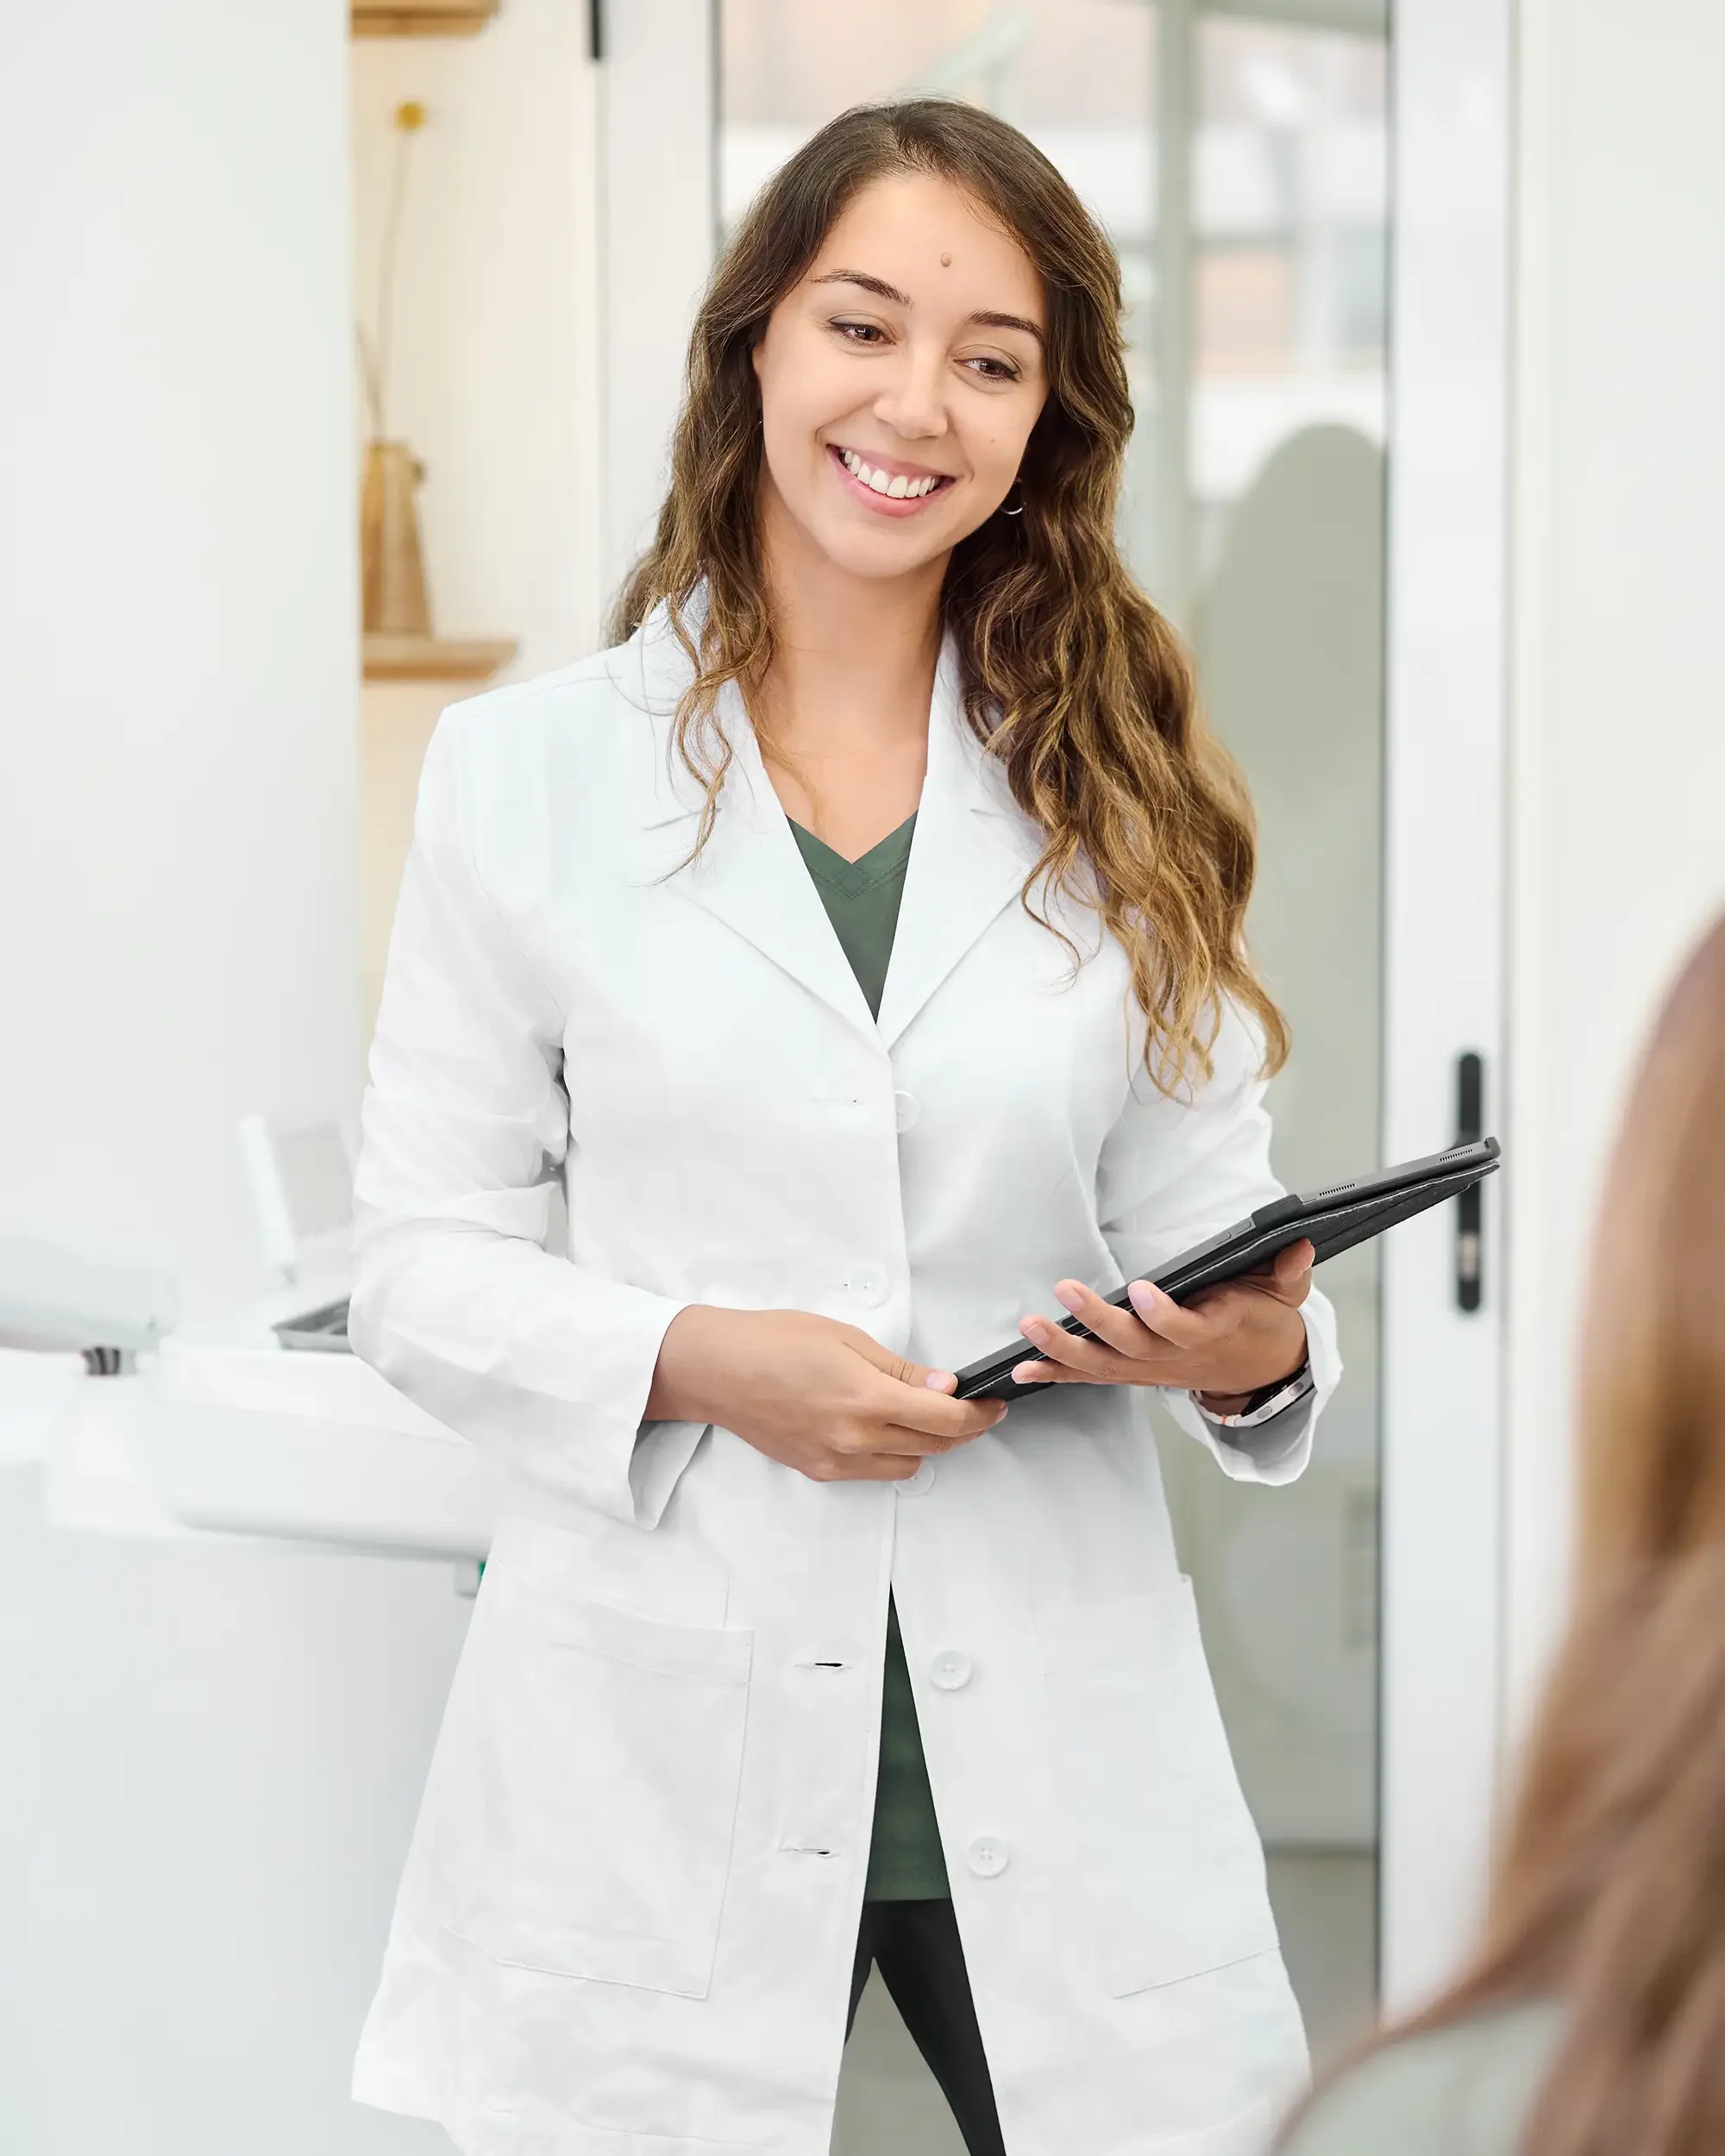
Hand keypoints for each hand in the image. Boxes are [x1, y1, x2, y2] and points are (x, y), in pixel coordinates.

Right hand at [646, 1305, 1006, 1482]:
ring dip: (928, 1445)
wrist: (718, 1370)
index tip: (993, 1403)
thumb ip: (900, 1369)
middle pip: (934, 1447)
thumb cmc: (775, 1341)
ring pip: (908, 1466)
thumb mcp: (846, 1338)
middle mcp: (855, 1439)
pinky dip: (891, 1455)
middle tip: (974, 1409)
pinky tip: (885, 1429)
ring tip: (926, 1416)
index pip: (945, 1420)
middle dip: (963, 1430)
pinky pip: (873, 1473)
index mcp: (867, 1398)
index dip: (979, 1414)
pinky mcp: (819, 1471)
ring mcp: (836, 1461)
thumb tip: (944, 1386)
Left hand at [1010, 1239, 1314, 1407]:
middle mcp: (1177, 1355)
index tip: (1141, 1289)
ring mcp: (1152, 1368)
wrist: (1259, 1371)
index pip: (1186, 1328)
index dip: (1163, 1314)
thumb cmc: (1262, 1320)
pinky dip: (1058, 1373)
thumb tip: (1298, 1245)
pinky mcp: (1134, 1373)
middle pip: (1133, 1346)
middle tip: (1065, 1291)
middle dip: (1097, 1321)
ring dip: (1064, 1349)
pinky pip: (1092, 1377)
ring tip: (1030, 1327)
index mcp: (1215, 1330)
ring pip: (1105, 1364)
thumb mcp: (1286, 1293)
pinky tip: (1024, 1366)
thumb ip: (1290, 1270)